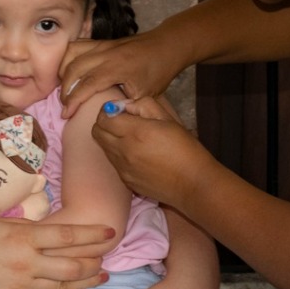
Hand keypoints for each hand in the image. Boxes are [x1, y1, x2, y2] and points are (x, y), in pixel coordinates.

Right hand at [0, 215, 114, 288]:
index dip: (93, 234)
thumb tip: (48, 231)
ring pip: (65, 286)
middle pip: (73, 263)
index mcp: (22, 239)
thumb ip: (25, 227)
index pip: (67, 235)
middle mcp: (27, 263)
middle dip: (95, 259)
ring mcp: (22, 287)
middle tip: (108, 254)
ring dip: (88, 280)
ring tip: (103, 275)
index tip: (110, 231)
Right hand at [60, 32, 184, 118]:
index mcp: (117, 67)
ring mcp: (102, 45)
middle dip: (65, 90)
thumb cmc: (158, 71)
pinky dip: (68, 57)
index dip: (74, 100)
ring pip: (71, 54)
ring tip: (65, 88)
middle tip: (66, 106)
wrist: (167, 46)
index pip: (87, 84)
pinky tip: (69, 71)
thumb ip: (124, 104)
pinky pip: (77, 45)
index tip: (66, 114)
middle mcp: (105, 53)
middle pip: (74, 69)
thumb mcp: (145, 94)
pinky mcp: (101, 41)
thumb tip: (105, 112)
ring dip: (63, 71)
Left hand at [90, 97, 216, 215]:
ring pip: (103, 147)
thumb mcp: (168, 119)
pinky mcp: (126, 180)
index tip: (119, 109)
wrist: (193, 183)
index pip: (104, 117)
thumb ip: (144, 106)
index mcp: (135, 132)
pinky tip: (138, 155)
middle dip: (104, 123)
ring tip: (131, 138)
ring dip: (110, 139)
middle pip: (96, 132)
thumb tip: (125, 106)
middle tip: (120, 121)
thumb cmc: (185, 148)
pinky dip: (119, 155)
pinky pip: (114, 163)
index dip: (108, 110)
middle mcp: (124, 151)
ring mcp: (123, 168)